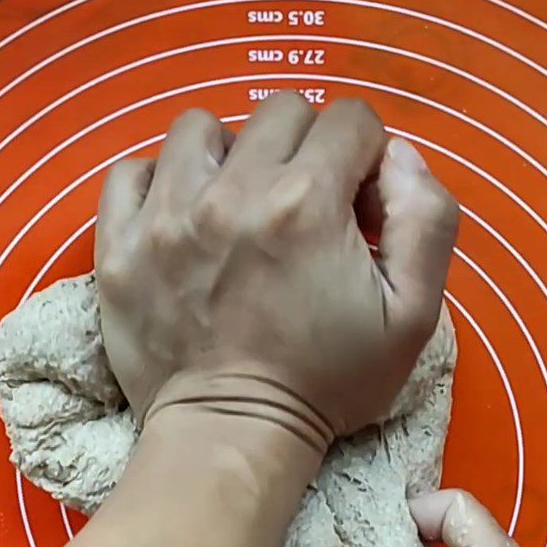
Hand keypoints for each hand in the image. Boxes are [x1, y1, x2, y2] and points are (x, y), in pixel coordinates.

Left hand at [94, 92, 458, 439]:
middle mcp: (232, 193)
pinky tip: (181, 217)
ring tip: (237, 207)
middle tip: (302, 209)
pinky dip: (159, 182)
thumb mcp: (414, 316)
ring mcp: (164, 216)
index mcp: (308, 204)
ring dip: (231, 155)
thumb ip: (427, 218)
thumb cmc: (328, 382)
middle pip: (280, 112)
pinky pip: (130, 171)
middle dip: (306, 150)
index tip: (354, 207)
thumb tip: (397, 156)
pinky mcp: (119, 245)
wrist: (232, 434)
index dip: (365, 159)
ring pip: (200, 128)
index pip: (350, 120)